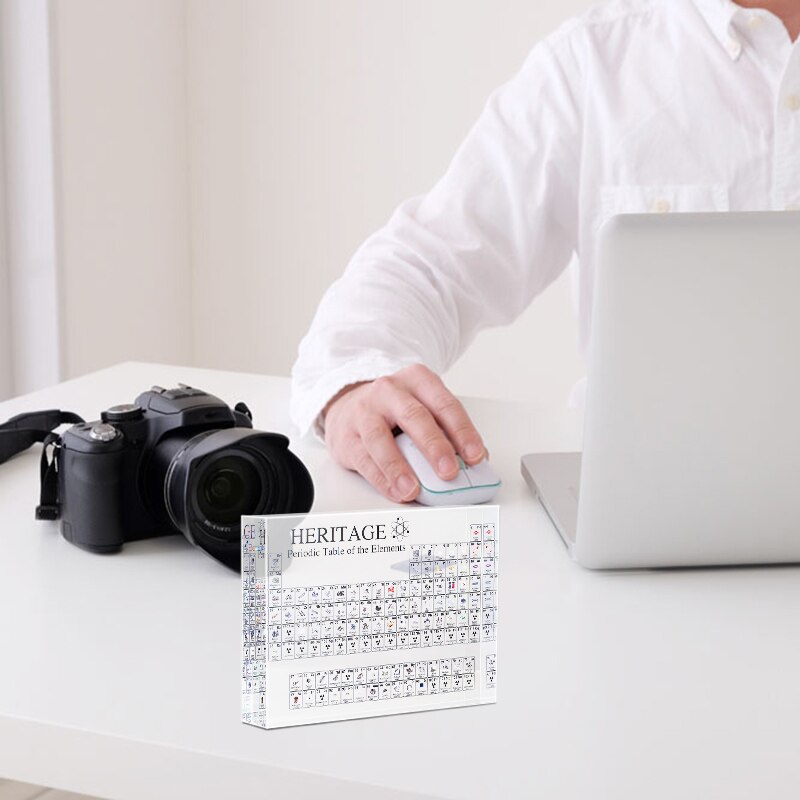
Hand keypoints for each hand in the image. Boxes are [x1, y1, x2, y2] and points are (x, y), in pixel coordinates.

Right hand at [322, 364, 486, 501]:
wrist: (350, 404)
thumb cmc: (395, 409)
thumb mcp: (423, 406)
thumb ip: (446, 430)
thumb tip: (474, 462)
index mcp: (417, 380)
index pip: (444, 404)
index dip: (462, 431)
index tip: (476, 455)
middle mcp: (389, 391)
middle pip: (414, 417)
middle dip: (434, 446)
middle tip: (449, 471)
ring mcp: (365, 412)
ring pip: (381, 439)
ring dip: (399, 467)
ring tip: (413, 489)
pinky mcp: (347, 436)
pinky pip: (364, 459)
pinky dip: (381, 479)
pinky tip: (396, 491)